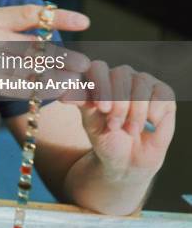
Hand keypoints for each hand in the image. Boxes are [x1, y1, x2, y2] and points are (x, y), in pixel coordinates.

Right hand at [0, 4, 89, 104]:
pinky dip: (37, 90)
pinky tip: (52, 91)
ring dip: (55, 76)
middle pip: (34, 46)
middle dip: (62, 56)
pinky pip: (17, 88)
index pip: (30, 13)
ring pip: (29, 70)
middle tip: (84, 63)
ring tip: (75, 80)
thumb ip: (4, 33)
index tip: (84, 22)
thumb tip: (43, 39)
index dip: (59, 16)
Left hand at [64, 61, 175, 180]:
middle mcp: (120, 75)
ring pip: (141, 84)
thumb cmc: (104, 136)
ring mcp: (142, 82)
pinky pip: (161, 94)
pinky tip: (149, 124)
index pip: (97, 68)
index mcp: (98, 77)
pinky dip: (154, 113)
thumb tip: (65, 93)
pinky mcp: (163, 93)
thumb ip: (82, 103)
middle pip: (120, 75)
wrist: (126, 159)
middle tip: (114, 125)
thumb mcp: (90, 121)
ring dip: (135, 111)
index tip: (101, 108)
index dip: (100, 86)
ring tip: (129, 130)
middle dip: (118, 103)